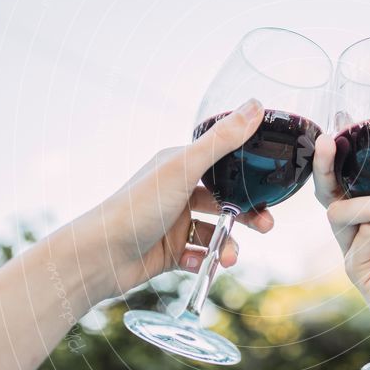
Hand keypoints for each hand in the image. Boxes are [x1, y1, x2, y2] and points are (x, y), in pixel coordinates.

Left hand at [74, 98, 273, 300]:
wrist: (98, 256)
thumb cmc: (136, 206)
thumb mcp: (184, 168)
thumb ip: (223, 140)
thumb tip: (257, 105)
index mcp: (180, 165)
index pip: (224, 164)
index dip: (248, 176)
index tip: (270, 186)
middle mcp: (178, 191)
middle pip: (225, 201)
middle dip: (248, 216)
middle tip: (267, 227)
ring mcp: (173, 222)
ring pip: (214, 232)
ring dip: (227, 245)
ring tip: (228, 257)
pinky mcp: (168, 251)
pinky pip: (198, 255)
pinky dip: (204, 261)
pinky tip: (200, 263)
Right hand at [313, 125, 369, 351]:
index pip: (353, 172)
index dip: (342, 147)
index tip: (341, 116)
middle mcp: (363, 224)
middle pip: (327, 188)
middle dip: (323, 163)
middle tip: (330, 140)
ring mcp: (355, 246)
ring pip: (342, 209)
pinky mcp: (357, 268)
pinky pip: (364, 236)